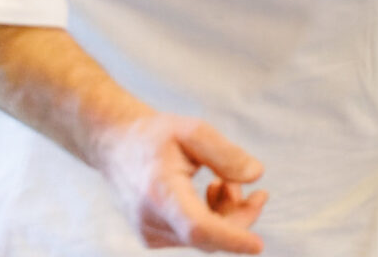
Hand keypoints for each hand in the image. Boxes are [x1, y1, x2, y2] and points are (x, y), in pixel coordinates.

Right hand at [94, 111, 266, 252]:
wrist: (116, 145)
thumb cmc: (156, 135)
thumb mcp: (194, 131)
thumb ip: (226, 154)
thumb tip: (256, 176)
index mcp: (160, 193)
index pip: (197, 228)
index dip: (230, 238)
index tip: (257, 246)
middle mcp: (151, 220)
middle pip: (209, 236)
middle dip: (242, 218)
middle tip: (261, 194)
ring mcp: (149, 233)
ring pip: (204, 239)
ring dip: (227, 214)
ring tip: (225, 182)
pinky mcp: (152, 236)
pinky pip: (193, 236)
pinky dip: (212, 218)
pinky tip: (211, 190)